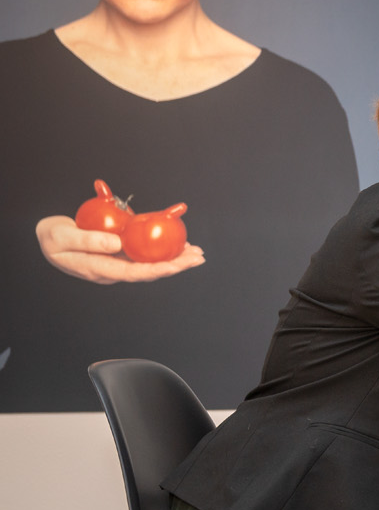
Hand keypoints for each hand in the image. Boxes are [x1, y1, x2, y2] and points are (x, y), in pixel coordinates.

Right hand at [36, 215, 203, 283]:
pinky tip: (179, 243)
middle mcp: (112, 270)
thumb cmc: (52, 237)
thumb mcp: (63, 236)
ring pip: (150, 263)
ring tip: (196, 252)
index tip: (177, 265)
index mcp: (98, 269)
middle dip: (175, 265)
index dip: (157, 269)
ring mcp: (117, 263)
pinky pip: (145, 254)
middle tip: (198, 257)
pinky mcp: (121, 254)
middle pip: (148, 270)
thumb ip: (88, 240)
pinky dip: (162, 249)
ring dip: (174, 258)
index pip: (133, 273)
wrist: (48, 236)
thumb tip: (116, 244)